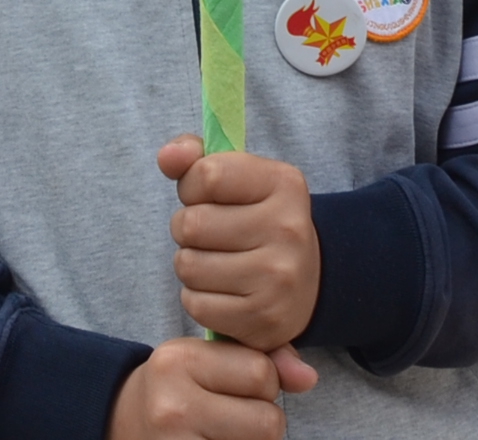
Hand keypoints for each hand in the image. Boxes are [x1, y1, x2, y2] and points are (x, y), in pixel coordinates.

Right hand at [103, 336, 316, 439]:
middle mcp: (174, 405)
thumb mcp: (209, 359)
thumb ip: (264, 357)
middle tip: (232, 416)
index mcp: (179, 361)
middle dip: (263, 419)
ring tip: (224, 432)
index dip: (263, 382)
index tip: (237, 385)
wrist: (125, 423)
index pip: (262, 373)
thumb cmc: (179, 387)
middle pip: (268, 420)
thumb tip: (309, 378)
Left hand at [156, 136, 319, 351]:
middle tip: (215, 237)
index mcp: (284, 184)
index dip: (192, 187)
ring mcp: (279, 278)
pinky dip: (199, 300)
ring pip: (188, 266)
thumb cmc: (258, 221)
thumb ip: (196, 158)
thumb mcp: (239, 178)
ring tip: (219, 264)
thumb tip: (168, 157)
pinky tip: (225, 293)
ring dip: (191, 265)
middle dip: (188, 230)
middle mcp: (288, 229)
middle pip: (190, 224)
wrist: (309, 283)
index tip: (210, 198)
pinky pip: (196, 305)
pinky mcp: (264, 320)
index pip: (206, 174)